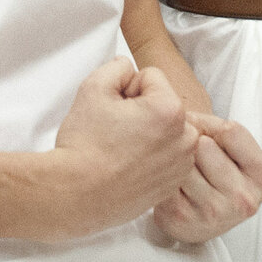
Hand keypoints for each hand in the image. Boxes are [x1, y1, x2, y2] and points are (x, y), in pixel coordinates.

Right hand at [49, 59, 198, 235]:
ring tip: (122, 148)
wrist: (76, 194)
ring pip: (167, 130)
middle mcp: (185, 138)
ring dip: (150, 132)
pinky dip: (153, 156)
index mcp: (170, 110)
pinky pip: (167, 156)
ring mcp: (181, 165)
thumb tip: (127, 68)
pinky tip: (129, 165)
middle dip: (142, 110)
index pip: (151, 77)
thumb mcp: (93, 87)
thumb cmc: (84, 144)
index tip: (112, 109)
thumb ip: (116, 67)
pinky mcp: (173, 184)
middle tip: (116, 129)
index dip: (125, 88)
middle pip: (163, 104)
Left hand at [152, 112, 261, 243]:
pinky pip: (165, 177)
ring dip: (178, 160)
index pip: (231, 131)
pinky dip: (164, 175)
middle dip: (195, 145)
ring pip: (182, 161)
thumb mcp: (232, 148)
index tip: (216, 142)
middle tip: (199, 161)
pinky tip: (173, 186)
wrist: (197, 219)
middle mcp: (243, 200)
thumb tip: (182, 119)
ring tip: (188, 174)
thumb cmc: (218, 171)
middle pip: (204, 145)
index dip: (215, 129)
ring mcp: (213, 213)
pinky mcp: (181, 218)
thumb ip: (214, 127)